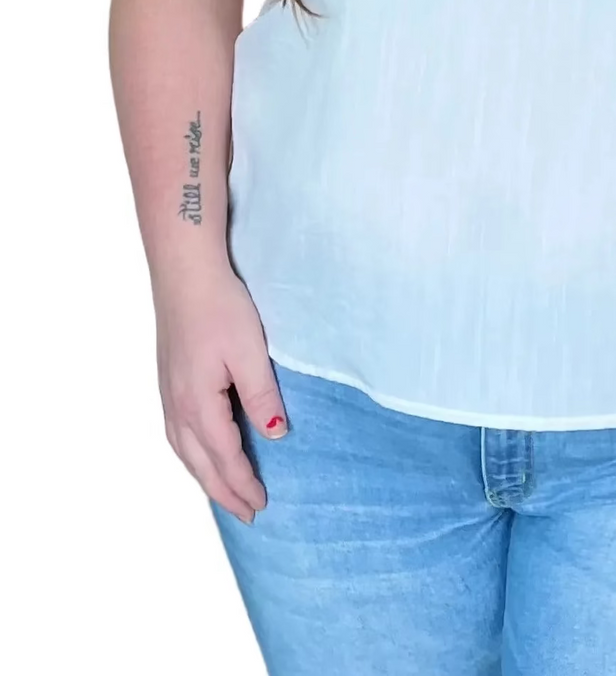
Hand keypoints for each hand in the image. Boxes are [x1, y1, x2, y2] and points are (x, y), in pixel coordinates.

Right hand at [153, 263, 289, 523]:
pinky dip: (192, 454)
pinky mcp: (168, 380)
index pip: (225, 459)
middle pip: (200, 464)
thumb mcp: (250, 353)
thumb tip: (276, 436)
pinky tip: (200, 451)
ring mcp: (168, 394)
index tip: (262, 506)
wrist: (185, 273)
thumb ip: (262, 398)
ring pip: (185, 451)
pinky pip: (178, 434)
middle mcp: (178, 407)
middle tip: (247, 515)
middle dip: (224, 492)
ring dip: (205, 476)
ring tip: (224, 492)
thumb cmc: (220, 308)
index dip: (244, 485)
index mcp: (199, 406)